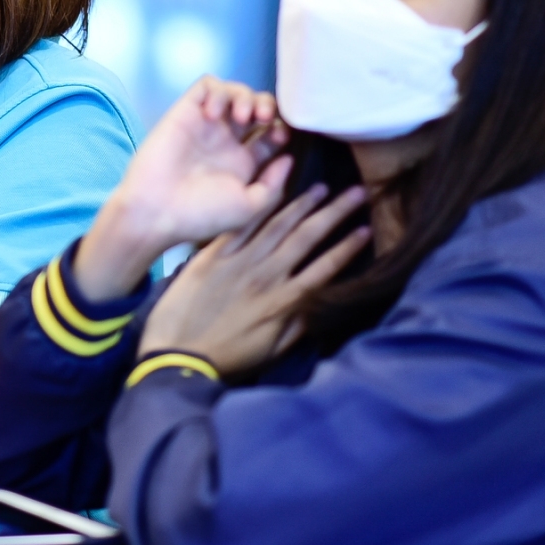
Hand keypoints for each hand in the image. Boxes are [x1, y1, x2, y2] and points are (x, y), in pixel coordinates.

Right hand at [76, 77, 292, 300]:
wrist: (157, 210)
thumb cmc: (200, 215)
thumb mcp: (248, 208)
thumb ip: (273, 184)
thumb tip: (287, 158)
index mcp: (242, 164)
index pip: (270, 134)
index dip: (281, 128)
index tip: (279, 137)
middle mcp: (225, 141)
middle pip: (256, 107)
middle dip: (267, 105)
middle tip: (263, 118)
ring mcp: (205, 126)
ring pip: (234, 92)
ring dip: (244, 96)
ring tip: (240, 116)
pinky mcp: (185, 113)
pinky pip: (206, 86)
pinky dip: (217, 92)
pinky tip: (213, 113)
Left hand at [138, 183, 370, 378]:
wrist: (177, 354)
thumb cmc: (227, 357)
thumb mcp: (271, 349)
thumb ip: (299, 326)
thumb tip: (322, 304)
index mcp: (284, 300)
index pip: (326, 266)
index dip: (349, 247)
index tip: (367, 229)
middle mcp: (267, 274)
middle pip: (308, 236)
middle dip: (335, 213)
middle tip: (357, 192)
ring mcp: (240, 261)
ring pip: (278, 224)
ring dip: (303, 203)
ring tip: (321, 187)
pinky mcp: (214, 254)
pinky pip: (242, 225)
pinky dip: (260, 208)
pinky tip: (273, 191)